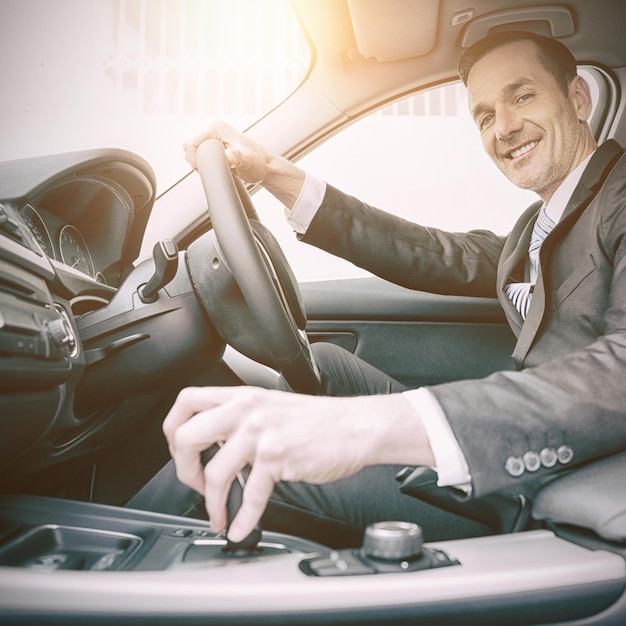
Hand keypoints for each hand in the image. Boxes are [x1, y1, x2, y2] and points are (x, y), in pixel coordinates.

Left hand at [162, 386, 432, 541]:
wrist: (356, 426)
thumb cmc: (318, 420)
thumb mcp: (272, 407)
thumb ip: (241, 420)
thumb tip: (214, 448)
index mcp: (241, 396)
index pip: (186, 401)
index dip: (172, 430)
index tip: (181, 452)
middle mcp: (246, 409)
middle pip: (186, 434)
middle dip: (183, 468)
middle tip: (196, 485)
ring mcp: (261, 431)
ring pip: (215, 472)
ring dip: (212, 503)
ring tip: (219, 514)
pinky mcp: (278, 455)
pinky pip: (250, 495)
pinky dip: (243, 519)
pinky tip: (241, 528)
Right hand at [183, 121, 305, 206]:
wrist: (265, 168)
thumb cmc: (258, 164)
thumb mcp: (247, 161)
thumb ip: (236, 157)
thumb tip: (227, 156)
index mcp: (217, 128)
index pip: (191, 143)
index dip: (195, 159)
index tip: (209, 168)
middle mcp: (214, 131)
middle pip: (190, 148)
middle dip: (197, 162)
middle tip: (215, 169)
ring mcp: (213, 140)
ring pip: (194, 154)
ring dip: (201, 164)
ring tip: (219, 169)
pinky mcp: (214, 149)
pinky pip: (200, 157)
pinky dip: (204, 166)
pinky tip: (218, 169)